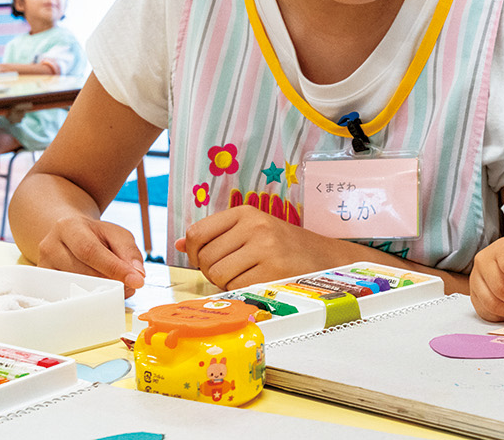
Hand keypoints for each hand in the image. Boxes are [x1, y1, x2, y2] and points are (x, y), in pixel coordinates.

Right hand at [33, 214, 145, 296]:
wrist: (69, 235)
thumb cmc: (95, 235)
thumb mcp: (116, 234)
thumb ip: (129, 252)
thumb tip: (137, 276)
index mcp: (68, 227)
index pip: (90, 250)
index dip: (114, 268)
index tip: (136, 281)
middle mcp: (50, 246)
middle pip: (81, 271)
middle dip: (110, 282)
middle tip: (130, 288)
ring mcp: (43, 267)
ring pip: (74, 287)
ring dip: (100, 293)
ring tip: (116, 290)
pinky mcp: (43, 284)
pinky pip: (66, 297)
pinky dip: (86, 299)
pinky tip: (98, 296)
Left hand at [177, 206, 336, 289]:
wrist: (324, 258)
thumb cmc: (284, 246)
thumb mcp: (252, 230)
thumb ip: (216, 235)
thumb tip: (179, 244)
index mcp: (246, 212)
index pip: (198, 232)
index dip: (192, 251)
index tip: (200, 258)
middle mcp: (255, 227)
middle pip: (206, 258)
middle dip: (212, 271)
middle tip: (231, 270)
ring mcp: (265, 249)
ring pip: (219, 275)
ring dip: (227, 282)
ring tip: (246, 275)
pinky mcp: (273, 272)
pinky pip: (237, 288)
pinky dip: (242, 290)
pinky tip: (258, 281)